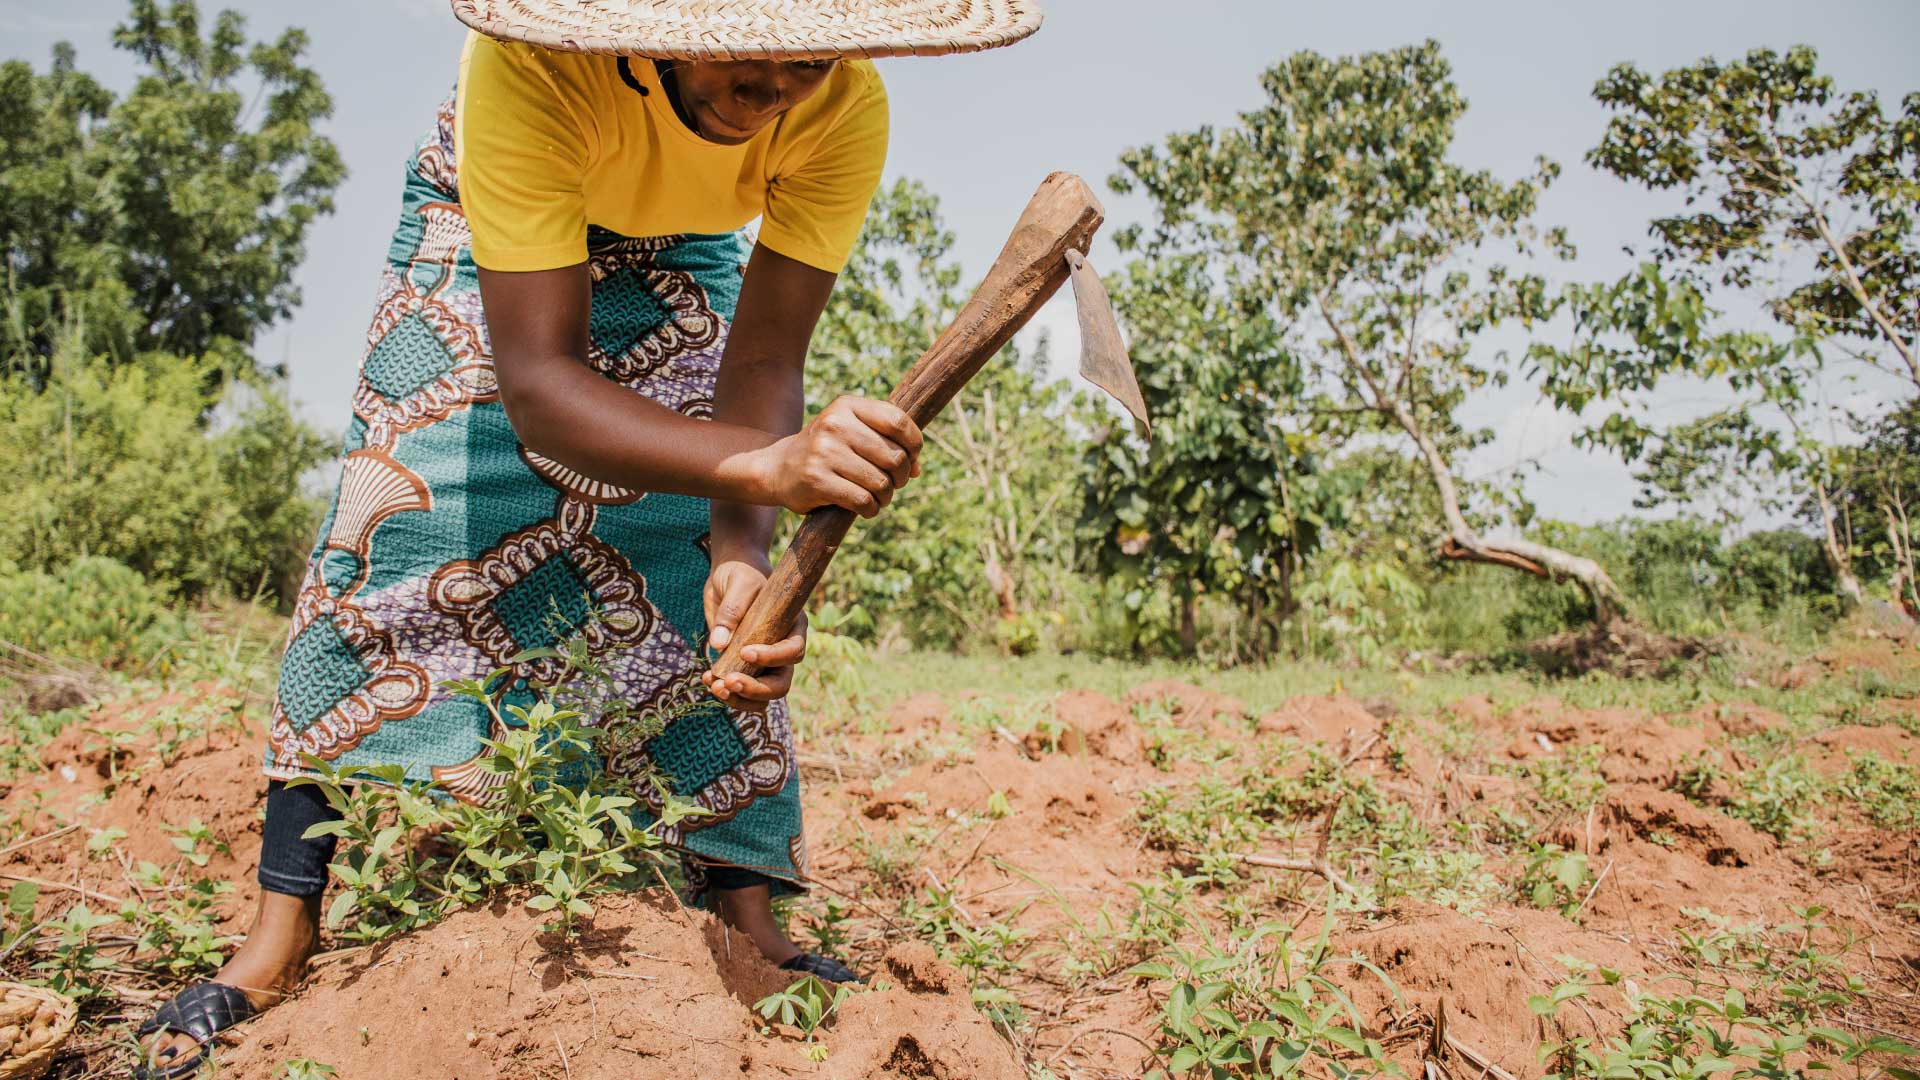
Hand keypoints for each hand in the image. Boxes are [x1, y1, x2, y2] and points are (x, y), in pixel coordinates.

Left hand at [700, 556, 806, 707]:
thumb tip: (719, 644)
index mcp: (792, 626)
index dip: (772, 657)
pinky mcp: (744, 666)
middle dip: (755, 689)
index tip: (745, 651)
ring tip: (715, 686)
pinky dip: (726, 692)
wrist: (730, 574)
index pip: (793, 651)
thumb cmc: (741, 573)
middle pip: (781, 683)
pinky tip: (707, 679)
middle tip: (728, 682)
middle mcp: (782, 649)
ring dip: (739, 698)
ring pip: (762, 696)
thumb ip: (731, 611)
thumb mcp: (737, 584)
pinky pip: (742, 690)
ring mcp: (764, 661)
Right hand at [754, 395, 920, 517]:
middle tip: (893, 484)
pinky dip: (871, 509)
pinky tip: (865, 508)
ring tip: (878, 497)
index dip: (914, 445)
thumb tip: (918, 469)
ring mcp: (824, 451)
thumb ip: (886, 442)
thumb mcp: (852, 433)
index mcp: (847, 406)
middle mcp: (835, 424)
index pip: (898, 421)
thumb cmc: (827, 451)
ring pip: (881, 482)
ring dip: (886, 496)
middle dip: (901, 477)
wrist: (777, 469)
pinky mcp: (816, 480)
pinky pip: (862, 500)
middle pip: (894, 456)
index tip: (912, 460)